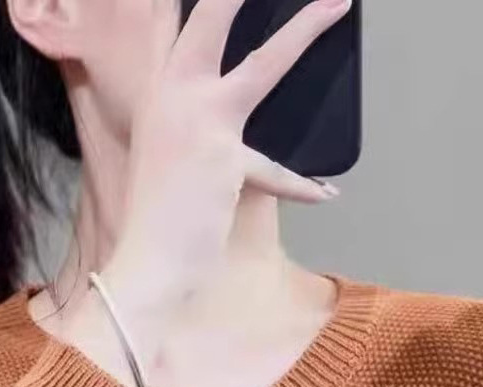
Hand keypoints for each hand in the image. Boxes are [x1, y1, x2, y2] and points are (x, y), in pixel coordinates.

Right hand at [96, 0, 352, 336]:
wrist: (147, 263)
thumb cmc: (157, 215)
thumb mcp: (166, 151)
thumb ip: (189, 118)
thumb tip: (225, 108)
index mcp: (159, 90)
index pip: (178, 22)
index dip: (211, 0)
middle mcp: (174, 94)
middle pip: (212, 16)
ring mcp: (199, 121)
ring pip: (263, 65)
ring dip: (302, 32)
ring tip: (336, 4)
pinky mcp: (225, 157)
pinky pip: (277, 170)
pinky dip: (301, 186)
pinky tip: (327, 192)